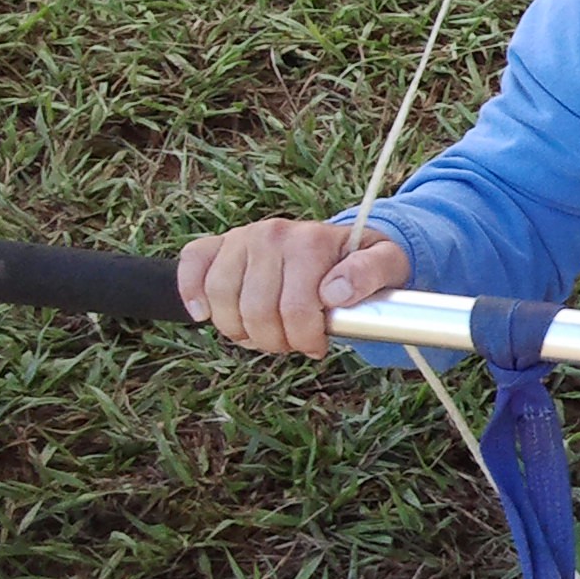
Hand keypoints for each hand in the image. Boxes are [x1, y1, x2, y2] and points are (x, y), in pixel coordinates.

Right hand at [177, 219, 409, 357]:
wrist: (343, 243)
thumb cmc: (364, 261)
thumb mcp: (387, 264)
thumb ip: (370, 274)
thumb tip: (334, 293)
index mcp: (311, 241)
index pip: (295, 310)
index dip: (305, 339)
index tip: (318, 344)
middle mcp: (273, 234)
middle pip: (256, 311)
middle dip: (275, 340)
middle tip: (292, 342)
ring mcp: (243, 238)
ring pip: (221, 299)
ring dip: (240, 330)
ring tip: (264, 332)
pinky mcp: (219, 244)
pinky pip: (192, 265)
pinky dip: (192, 293)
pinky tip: (205, 313)